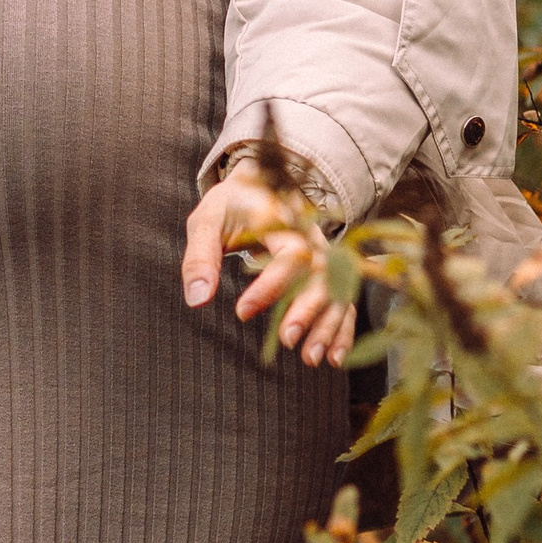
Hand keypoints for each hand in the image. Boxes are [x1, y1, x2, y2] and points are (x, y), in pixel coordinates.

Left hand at [183, 170, 357, 371]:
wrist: (259, 183)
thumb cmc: (230, 205)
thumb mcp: (208, 221)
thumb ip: (200, 256)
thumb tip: (198, 299)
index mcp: (286, 221)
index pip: (289, 255)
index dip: (269, 286)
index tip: (242, 312)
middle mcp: (314, 238)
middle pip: (323, 276)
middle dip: (308, 310)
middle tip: (286, 339)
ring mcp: (325, 256)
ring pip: (338, 292)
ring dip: (328, 326)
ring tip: (309, 358)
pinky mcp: (328, 273)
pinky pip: (343, 301)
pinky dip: (342, 329)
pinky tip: (333, 359)